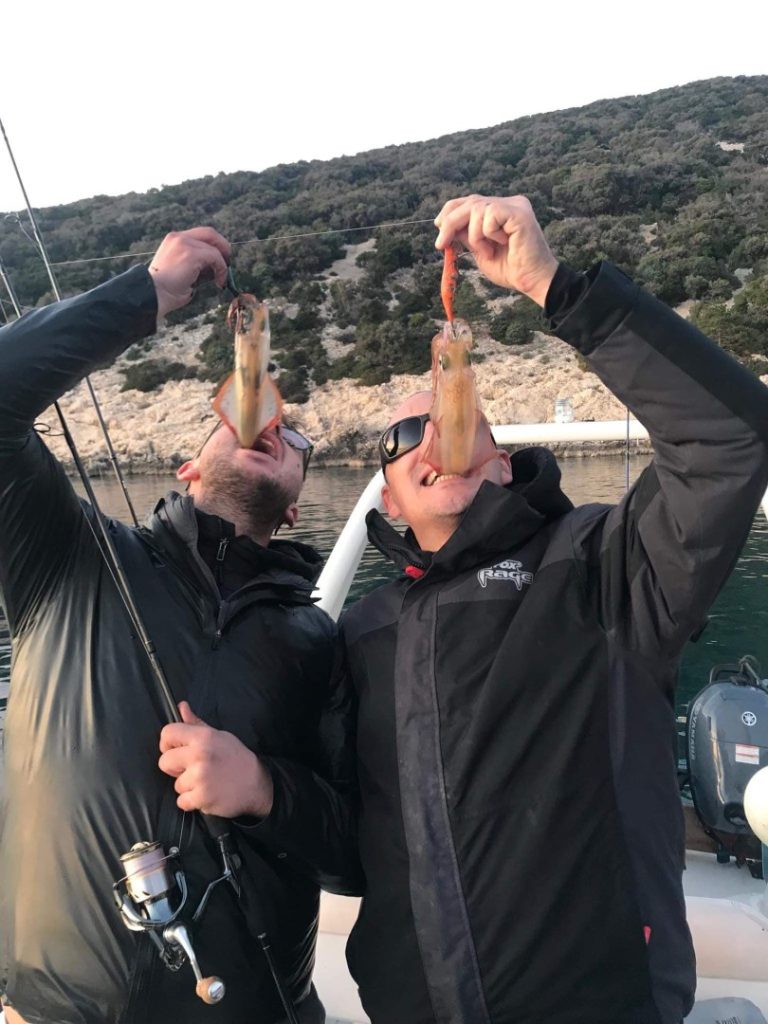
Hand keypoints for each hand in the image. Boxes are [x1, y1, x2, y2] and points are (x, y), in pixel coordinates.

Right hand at [149, 227, 230, 318]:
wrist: (153, 295)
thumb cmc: (166, 290)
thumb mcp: (182, 271)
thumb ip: (197, 264)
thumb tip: (215, 266)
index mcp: (173, 240)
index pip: (200, 235)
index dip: (213, 245)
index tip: (220, 259)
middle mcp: (178, 237)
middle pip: (210, 233)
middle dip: (223, 247)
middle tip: (228, 263)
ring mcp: (184, 243)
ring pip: (214, 246)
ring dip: (222, 263)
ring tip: (221, 279)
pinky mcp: (191, 253)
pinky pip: (215, 256)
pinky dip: (221, 269)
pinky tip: (219, 282)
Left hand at [158, 701, 273, 817]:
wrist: (256, 784)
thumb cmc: (236, 758)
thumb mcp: (219, 736)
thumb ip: (196, 723)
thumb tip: (181, 706)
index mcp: (203, 737)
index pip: (168, 733)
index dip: (168, 743)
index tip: (175, 750)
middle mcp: (200, 754)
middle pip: (164, 761)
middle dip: (175, 768)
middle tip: (192, 769)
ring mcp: (200, 777)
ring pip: (176, 784)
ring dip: (188, 787)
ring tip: (206, 782)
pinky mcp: (202, 797)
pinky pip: (182, 802)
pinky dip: (192, 802)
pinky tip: (207, 794)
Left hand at [434, 195, 557, 306]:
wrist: (532, 282)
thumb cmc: (510, 269)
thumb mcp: (480, 250)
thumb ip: (466, 235)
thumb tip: (444, 224)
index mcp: (500, 209)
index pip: (469, 200)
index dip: (450, 212)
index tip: (439, 229)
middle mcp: (509, 203)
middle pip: (470, 202)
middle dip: (450, 223)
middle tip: (441, 244)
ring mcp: (515, 205)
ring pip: (477, 209)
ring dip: (475, 236)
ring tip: (488, 251)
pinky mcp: (520, 212)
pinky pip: (490, 216)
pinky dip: (488, 233)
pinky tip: (503, 244)